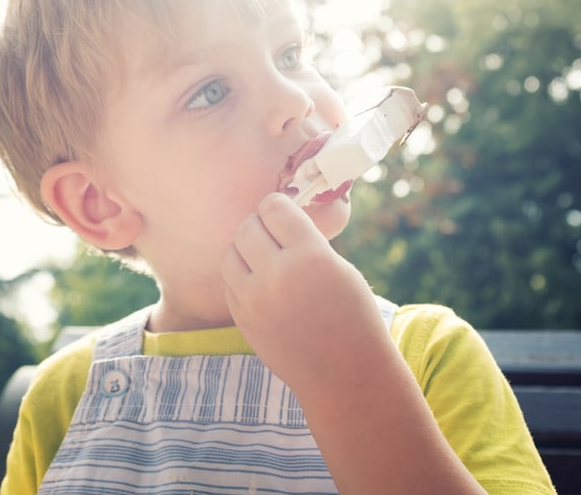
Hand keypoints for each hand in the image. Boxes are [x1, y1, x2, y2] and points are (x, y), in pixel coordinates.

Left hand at [220, 192, 388, 396]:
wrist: (345, 374)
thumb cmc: (352, 316)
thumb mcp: (341, 269)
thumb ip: (306, 242)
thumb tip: (277, 218)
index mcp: (310, 256)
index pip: (274, 207)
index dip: (277, 207)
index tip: (282, 213)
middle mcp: (278, 275)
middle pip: (247, 227)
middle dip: (259, 225)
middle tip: (272, 235)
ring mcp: (255, 299)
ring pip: (230, 253)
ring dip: (245, 250)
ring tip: (263, 258)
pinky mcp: (242, 319)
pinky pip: (229, 283)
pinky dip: (241, 278)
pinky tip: (261, 285)